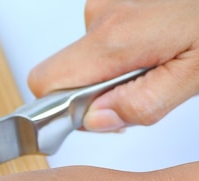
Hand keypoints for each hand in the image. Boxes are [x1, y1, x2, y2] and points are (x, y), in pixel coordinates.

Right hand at [28, 0, 198, 131]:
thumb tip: (94, 120)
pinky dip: (116, 55)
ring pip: (81, 59)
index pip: (46, 84)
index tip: (94, 116)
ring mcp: (105, 4)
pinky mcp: (113, 0)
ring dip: (107, 74)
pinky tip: (149, 51)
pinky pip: (96, 40)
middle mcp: (102, 16)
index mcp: (115, 39)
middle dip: (87, 94)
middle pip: (60, 74)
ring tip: (153, 66)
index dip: (60, 109)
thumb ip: (142, 104)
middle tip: (135, 92)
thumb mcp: (195, 78)